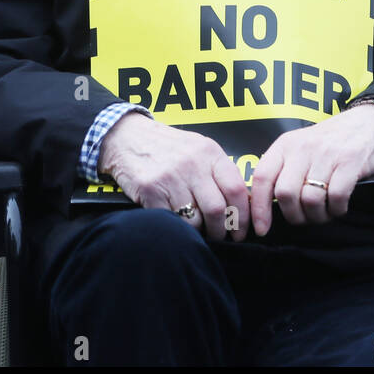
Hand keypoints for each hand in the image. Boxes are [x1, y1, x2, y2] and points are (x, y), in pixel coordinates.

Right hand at [97, 112, 249, 241]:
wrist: (128, 137)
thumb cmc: (169, 147)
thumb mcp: (200, 148)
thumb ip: (220, 171)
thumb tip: (244, 203)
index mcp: (210, 153)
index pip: (236, 189)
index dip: (244, 215)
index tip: (242, 230)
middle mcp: (192, 164)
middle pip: (217, 209)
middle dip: (222, 230)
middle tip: (221, 236)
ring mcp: (170, 177)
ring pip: (194, 219)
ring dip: (199, 232)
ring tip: (199, 231)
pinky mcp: (150, 189)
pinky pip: (171, 219)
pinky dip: (178, 228)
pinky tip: (179, 225)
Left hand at [249, 104, 373, 234]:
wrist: (372, 123)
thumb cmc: (334, 141)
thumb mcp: (302, 146)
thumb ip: (285, 170)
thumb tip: (267, 205)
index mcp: (286, 144)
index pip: (262, 178)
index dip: (259, 208)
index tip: (262, 229)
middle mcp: (303, 148)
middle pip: (285, 194)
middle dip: (294, 216)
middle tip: (305, 218)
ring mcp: (327, 154)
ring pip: (310, 199)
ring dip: (317, 215)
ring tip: (324, 213)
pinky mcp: (350, 162)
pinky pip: (336, 197)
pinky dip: (336, 209)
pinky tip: (339, 207)